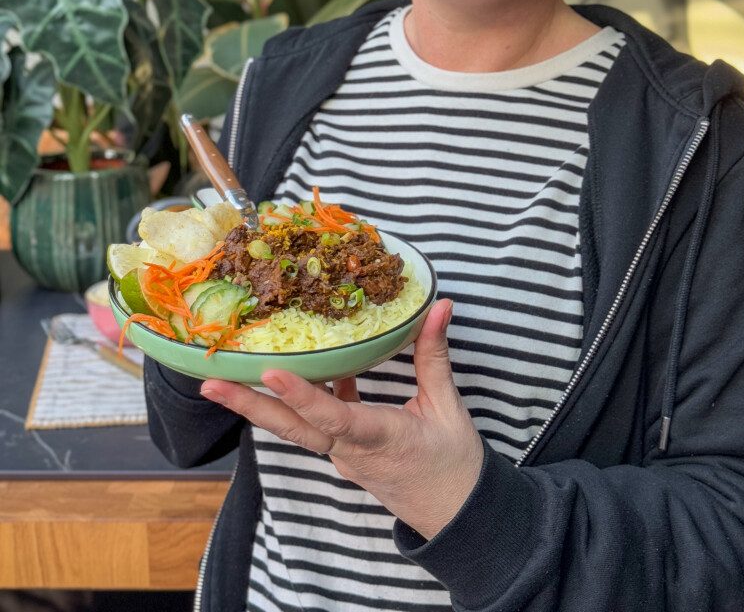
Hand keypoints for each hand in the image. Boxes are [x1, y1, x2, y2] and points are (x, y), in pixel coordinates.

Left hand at [200, 298, 483, 538]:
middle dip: (249, 407)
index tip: (270, 374)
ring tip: (222, 382)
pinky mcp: (344, 453)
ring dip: (259, 407)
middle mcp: (351, 450)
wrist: (456, 515)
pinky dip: (299, 400)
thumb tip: (439, 305)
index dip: (301, 395)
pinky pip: (314, 425)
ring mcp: (343, 456)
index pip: (334, 417)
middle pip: (293, 430)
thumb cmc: (454, 463)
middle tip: (210, 385)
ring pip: (296, 430)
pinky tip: (291, 369)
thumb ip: (435, 354)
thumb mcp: (448, 406)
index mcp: (379, 438)